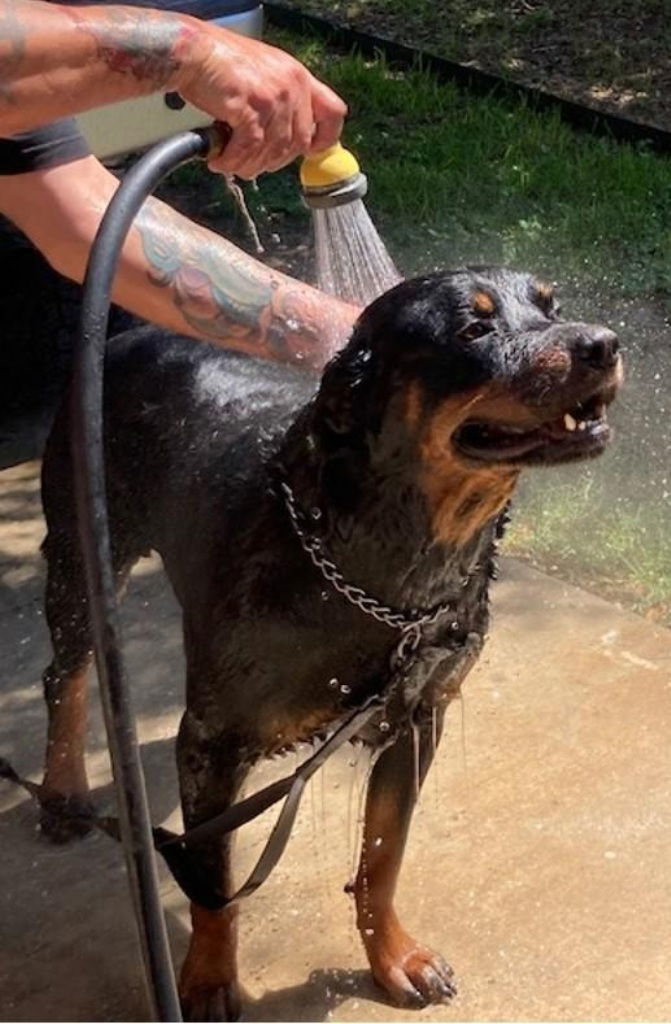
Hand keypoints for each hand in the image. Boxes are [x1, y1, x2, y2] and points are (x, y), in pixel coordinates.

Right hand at [177, 27, 346, 177]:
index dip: (325, 139)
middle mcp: (292, 86)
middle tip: (251, 161)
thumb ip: (283, 102)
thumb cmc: (222, 63)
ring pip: (273, 152)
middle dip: (273, 161)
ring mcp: (274, 97)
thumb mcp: (265, 75)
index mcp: (299, 77)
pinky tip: (220, 159)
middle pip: (299, 144)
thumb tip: (286, 139)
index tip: (309, 153)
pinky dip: (233, 161)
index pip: (334, 114)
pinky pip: (249, 149)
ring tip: (231, 163)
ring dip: (249, 164)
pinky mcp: (252, 108)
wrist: (193, 51)